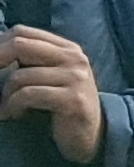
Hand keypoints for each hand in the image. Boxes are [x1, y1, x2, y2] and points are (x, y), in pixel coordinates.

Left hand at [0, 26, 103, 164]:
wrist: (92, 135)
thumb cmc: (63, 105)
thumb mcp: (52, 75)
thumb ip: (32, 59)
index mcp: (68, 48)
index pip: (22, 32)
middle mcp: (74, 58)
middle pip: (20, 45)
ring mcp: (76, 78)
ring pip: (20, 75)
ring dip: (6, 94)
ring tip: (7, 107)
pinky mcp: (72, 99)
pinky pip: (28, 95)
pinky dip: (14, 106)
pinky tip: (16, 113)